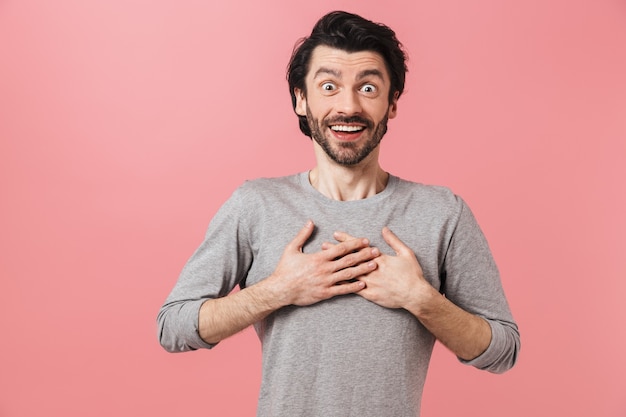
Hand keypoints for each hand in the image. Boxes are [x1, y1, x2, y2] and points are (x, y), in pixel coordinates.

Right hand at [265, 221, 379, 306]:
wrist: (280, 290)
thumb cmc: (285, 269)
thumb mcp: (291, 249)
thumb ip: (302, 235)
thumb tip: (310, 222)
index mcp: (318, 257)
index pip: (341, 248)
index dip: (354, 244)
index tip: (365, 240)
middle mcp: (324, 269)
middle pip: (348, 260)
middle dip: (364, 255)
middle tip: (376, 251)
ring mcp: (326, 282)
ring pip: (348, 274)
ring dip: (363, 269)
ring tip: (374, 265)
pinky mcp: (325, 293)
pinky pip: (342, 290)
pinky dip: (353, 287)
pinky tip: (363, 284)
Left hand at [330, 228, 435, 309]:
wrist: (415, 295)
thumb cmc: (412, 274)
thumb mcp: (406, 253)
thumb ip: (393, 241)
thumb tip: (384, 229)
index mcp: (379, 258)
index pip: (359, 246)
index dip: (347, 239)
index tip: (336, 234)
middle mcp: (372, 269)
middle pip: (350, 258)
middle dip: (336, 251)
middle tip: (323, 246)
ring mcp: (370, 282)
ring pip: (349, 273)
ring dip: (336, 266)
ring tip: (324, 263)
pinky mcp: (370, 294)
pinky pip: (354, 289)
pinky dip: (343, 285)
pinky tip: (333, 282)